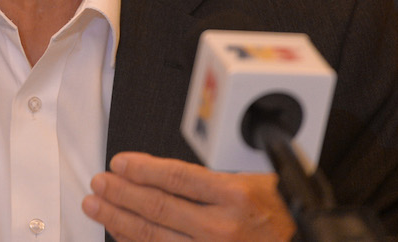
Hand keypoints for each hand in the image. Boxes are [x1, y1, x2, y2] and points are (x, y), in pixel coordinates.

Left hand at [82, 152, 295, 240]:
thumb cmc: (278, 213)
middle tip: (100, 182)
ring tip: (97, 206)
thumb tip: (160, 174)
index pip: (175, 177)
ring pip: (153, 234)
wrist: (299, 240)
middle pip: (158, 205)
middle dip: (121, 192)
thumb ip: (209, 180)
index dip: (141, 169)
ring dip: (119, 218)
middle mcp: (221, 226)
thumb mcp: (251, 182)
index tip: (120, 163)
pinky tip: (120, 233)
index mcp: (234, 195)